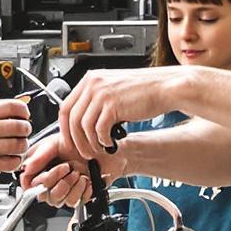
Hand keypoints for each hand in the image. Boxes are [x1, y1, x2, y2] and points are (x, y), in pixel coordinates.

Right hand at [0, 98, 30, 179]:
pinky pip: (10, 163)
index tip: (25, 116)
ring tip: (18, 147)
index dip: (24, 111)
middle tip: (24, 132)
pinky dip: (15, 161)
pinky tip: (10, 159)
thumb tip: (15, 112)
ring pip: (18, 146)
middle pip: (19, 126)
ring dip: (22, 147)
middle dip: (26, 130)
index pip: (13, 107)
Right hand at [19, 131, 88, 207]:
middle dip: (59, 182)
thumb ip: (38, 158)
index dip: (40, 182)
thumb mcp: (52, 144)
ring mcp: (65, 191)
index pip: (31, 186)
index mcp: (39, 171)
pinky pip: (77, 202)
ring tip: (79, 173)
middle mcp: (51, 183)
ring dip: (72, 186)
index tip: (48, 173)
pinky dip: (83, 190)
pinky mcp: (79, 195)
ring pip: (62, 201)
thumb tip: (26, 168)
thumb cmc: (73, 141)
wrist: (95, 143)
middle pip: (47, 197)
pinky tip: (87, 179)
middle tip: (68, 167)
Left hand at [57, 66, 179, 168]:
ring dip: (88, 143)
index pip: (66, 106)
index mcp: (91, 79)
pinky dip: (102, 140)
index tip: (70, 140)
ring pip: (82, 125)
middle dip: (74, 139)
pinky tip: (110, 143)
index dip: (65, 127)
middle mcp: (93, 84)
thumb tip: (82, 121)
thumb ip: (96, 100)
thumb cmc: (144, 90)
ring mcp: (102, 93)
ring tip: (97, 150)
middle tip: (82, 151)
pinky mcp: (113, 105)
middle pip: (70, 117)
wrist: (165, 87)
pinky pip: (98, 129)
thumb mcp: (114, 89)